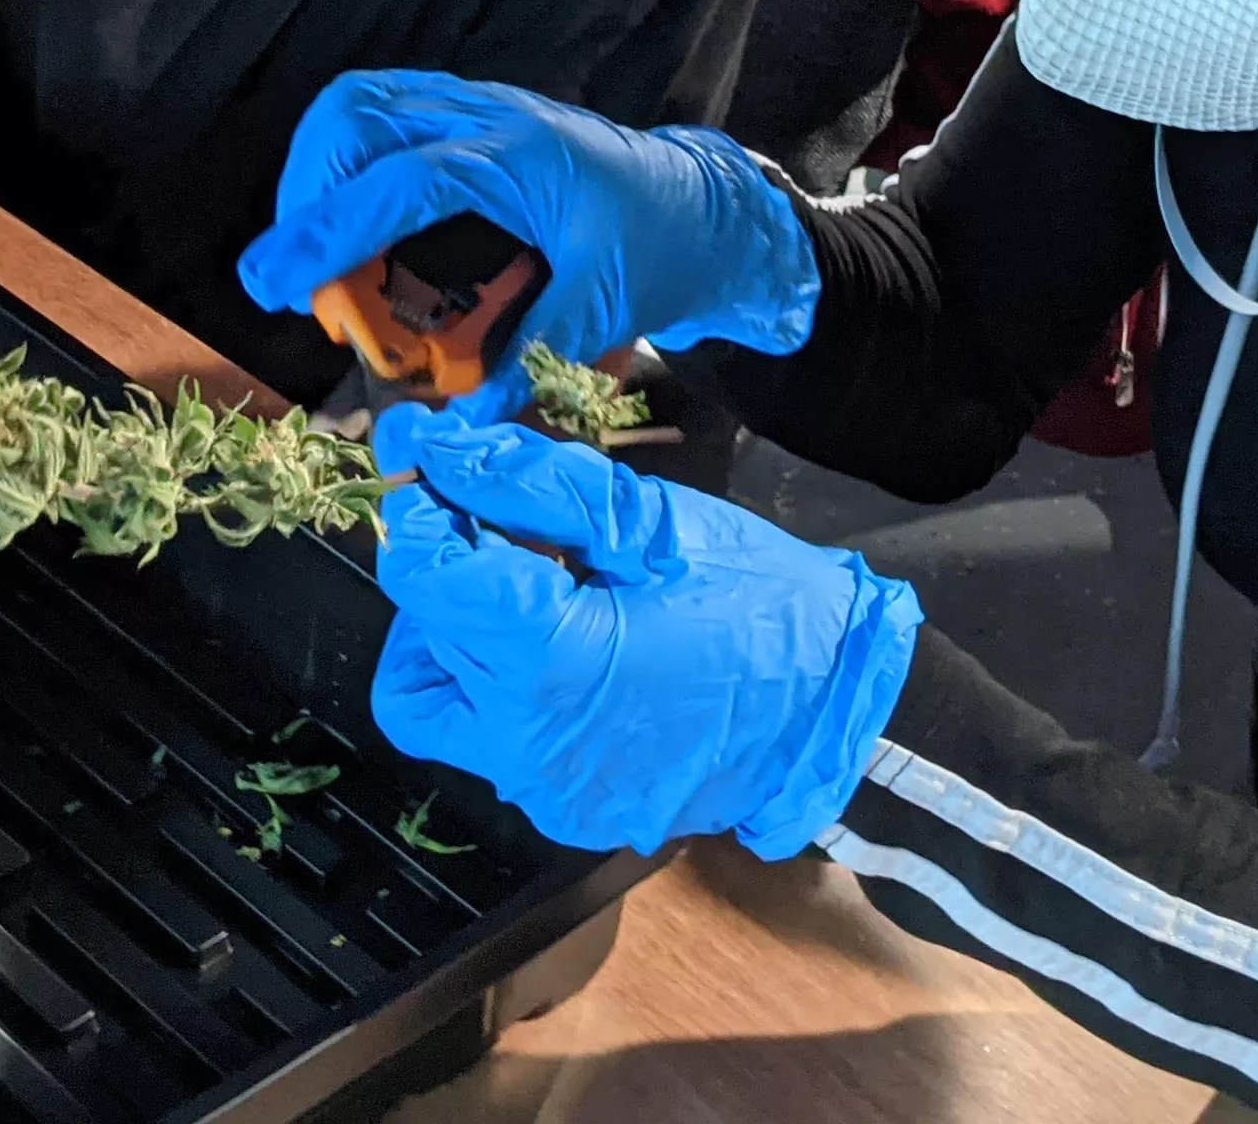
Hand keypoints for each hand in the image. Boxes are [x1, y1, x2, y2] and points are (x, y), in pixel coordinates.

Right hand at [236, 70, 821, 422]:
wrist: (704, 207)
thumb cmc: (660, 248)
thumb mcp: (602, 308)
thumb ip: (528, 357)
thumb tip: (462, 419)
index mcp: (519, 159)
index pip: (400, 182)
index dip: (327, 231)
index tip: (273, 283)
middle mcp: (488, 117)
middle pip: (358, 115)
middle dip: (305, 193)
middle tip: (293, 278)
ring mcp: (476, 106)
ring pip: (361, 103)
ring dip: (317, 172)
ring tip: (312, 252)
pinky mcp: (470, 116)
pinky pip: (385, 111)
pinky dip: (346, 160)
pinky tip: (348, 216)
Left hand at [368, 406, 920, 856]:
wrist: (842, 713)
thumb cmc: (761, 604)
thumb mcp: (649, 523)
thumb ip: (531, 485)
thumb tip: (438, 449)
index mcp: (549, 662)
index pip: (424, 575)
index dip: (415, 509)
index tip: (431, 466)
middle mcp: (524, 743)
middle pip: (418, 639)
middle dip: (441, 572)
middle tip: (497, 525)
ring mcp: (542, 787)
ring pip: (437, 702)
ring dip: (456, 638)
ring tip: (527, 589)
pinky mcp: (563, 807)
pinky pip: (494, 737)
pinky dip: (504, 684)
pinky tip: (569, 644)